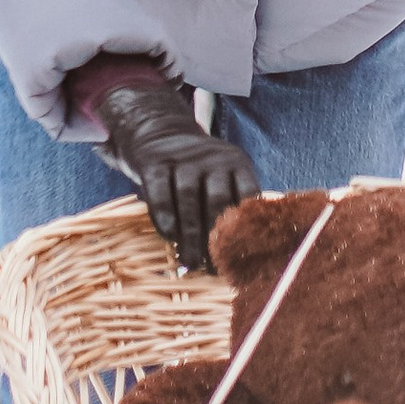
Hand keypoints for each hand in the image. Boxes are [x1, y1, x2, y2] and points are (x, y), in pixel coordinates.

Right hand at [99, 79, 260, 274]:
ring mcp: (183, 157)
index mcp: (237, 163)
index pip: (248, 194)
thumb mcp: (222, 178)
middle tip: (212, 269)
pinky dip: (165, 217)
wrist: (160, 133)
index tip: (243, 258)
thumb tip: (243, 258)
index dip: (246, 229)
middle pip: (218, 200)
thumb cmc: (198, 172)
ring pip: (189, 197)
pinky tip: (169, 237)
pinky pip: (161, 192)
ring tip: (190, 263)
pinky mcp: (156, 162)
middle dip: (215, 238)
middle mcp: (213, 157)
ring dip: (190, 234)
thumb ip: (232, 208)